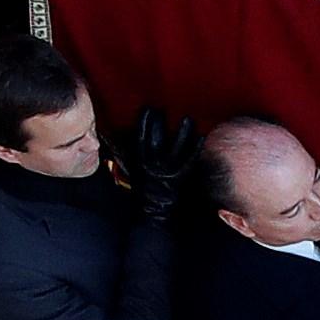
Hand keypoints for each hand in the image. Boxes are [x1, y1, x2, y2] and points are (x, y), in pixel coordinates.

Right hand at [130, 105, 200, 221]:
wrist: (153, 211)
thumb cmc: (142, 188)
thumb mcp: (131, 169)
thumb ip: (127, 152)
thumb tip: (118, 134)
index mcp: (139, 162)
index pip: (140, 139)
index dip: (144, 123)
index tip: (148, 109)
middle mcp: (153, 165)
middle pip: (156, 141)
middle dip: (159, 124)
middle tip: (164, 109)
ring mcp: (168, 171)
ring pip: (175, 149)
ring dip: (182, 133)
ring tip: (187, 118)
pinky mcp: (181, 177)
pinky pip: (189, 161)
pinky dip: (195, 148)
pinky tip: (201, 136)